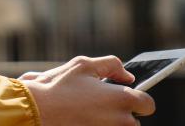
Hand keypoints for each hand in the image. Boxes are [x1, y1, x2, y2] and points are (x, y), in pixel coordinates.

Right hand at [19, 55, 154, 125]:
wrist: (36, 111)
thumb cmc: (59, 86)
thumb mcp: (84, 65)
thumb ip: (112, 64)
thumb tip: (128, 75)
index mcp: (123, 99)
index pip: (148, 103)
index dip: (138, 98)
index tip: (127, 96)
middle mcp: (122, 121)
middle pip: (133, 120)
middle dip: (121, 112)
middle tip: (99, 105)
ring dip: (110, 122)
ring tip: (88, 113)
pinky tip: (82, 119)